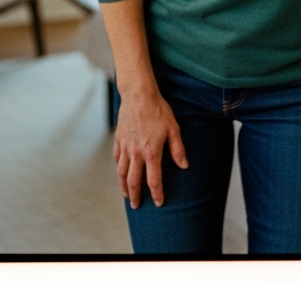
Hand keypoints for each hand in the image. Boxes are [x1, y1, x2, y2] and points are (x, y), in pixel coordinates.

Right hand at [113, 87, 187, 208]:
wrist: (139, 95)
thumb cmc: (158, 110)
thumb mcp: (173, 128)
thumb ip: (178, 149)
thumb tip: (184, 166)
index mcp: (152, 152)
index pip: (154, 180)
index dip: (156, 194)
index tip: (158, 203)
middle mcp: (136, 153)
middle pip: (134, 181)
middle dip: (135, 196)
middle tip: (137, 206)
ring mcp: (125, 147)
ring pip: (122, 173)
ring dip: (124, 187)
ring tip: (127, 195)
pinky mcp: (119, 139)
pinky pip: (117, 159)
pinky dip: (118, 169)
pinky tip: (121, 173)